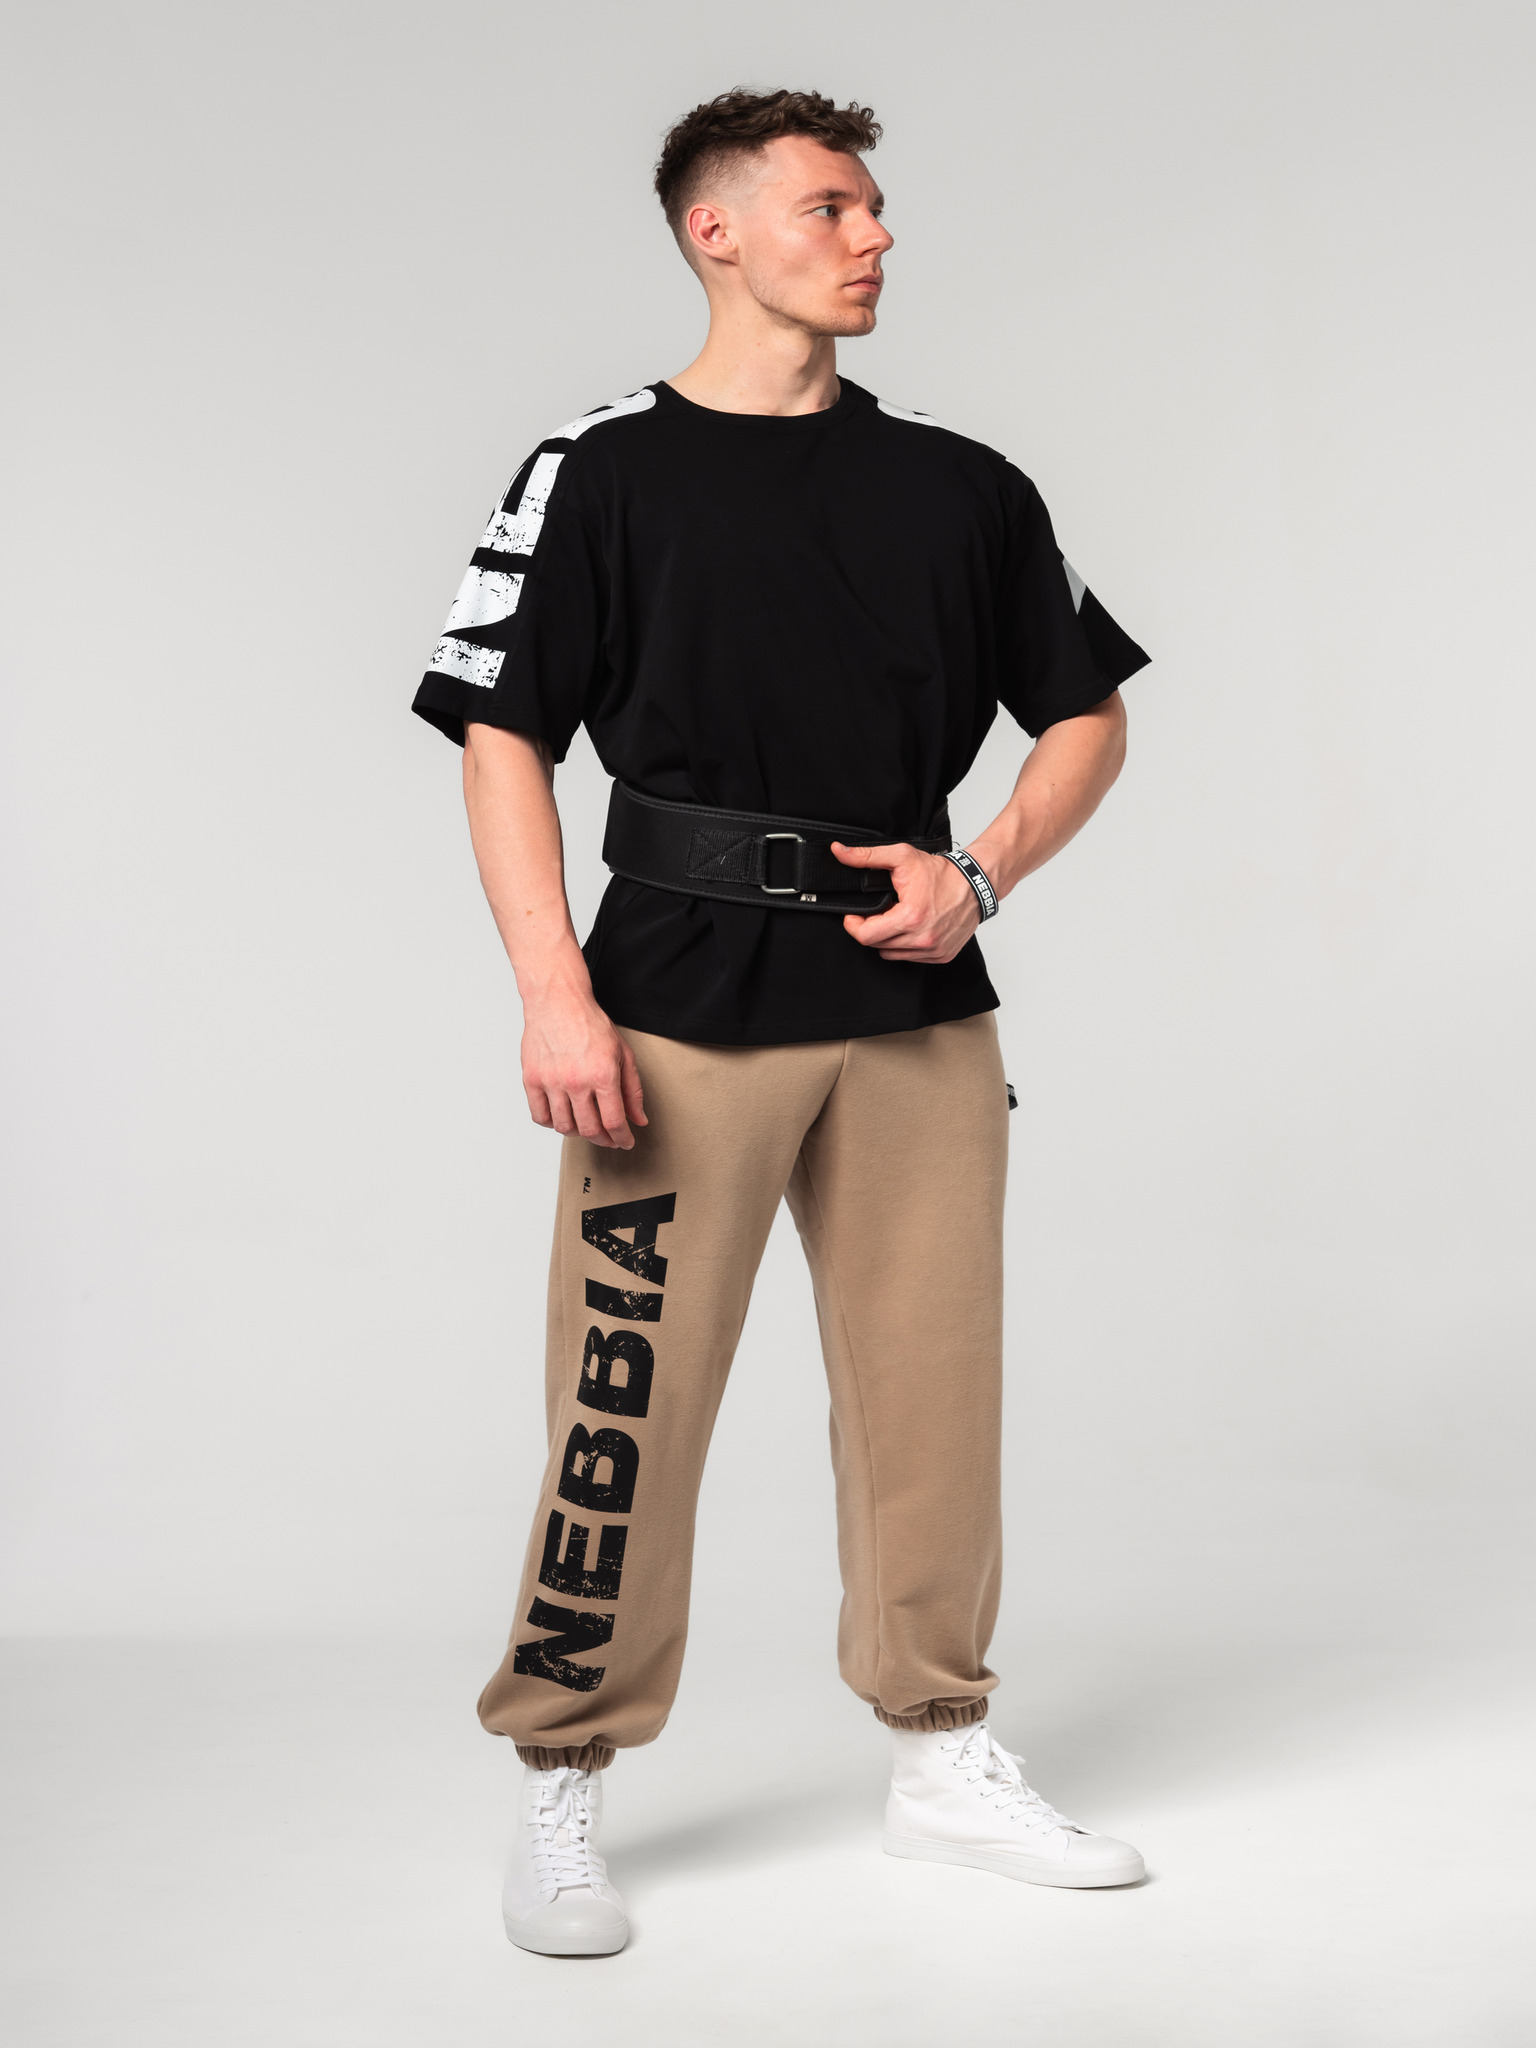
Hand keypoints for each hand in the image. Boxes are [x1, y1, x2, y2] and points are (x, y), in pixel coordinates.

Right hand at [520, 987, 646, 1147]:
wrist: (558, 1002)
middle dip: (604, 1140)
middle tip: (609, 1138)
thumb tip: (638, 1119)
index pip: (614, 1122)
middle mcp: (576, 1081)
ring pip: (564, 1127)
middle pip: (590, 1130)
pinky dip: (552, 1123)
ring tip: (586, 1125)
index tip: (625, 1142)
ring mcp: (551, 1081)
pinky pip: (540, 1116)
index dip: (622, 1138)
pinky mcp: (532, 1079)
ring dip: (578, 1133)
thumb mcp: (623, 1053)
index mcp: (603, 1074)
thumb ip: (633, 1090)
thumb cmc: (590, 1023)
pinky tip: (562, 1116)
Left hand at [832, 842, 981, 962]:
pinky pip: (911, 958)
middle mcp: (923, 939)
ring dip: (888, 939)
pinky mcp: (942, 955)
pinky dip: (906, 946)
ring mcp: (933, 950)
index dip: (854, 924)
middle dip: (872, 929)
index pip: (865, 936)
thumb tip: (838, 852)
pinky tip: (913, 927)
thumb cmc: (942, 872)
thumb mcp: (902, 856)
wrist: (976, 884)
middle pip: (877, 946)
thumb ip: (866, 856)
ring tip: (897, 918)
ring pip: (892, 954)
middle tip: (880, 912)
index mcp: (910, 918)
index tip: (855, 915)